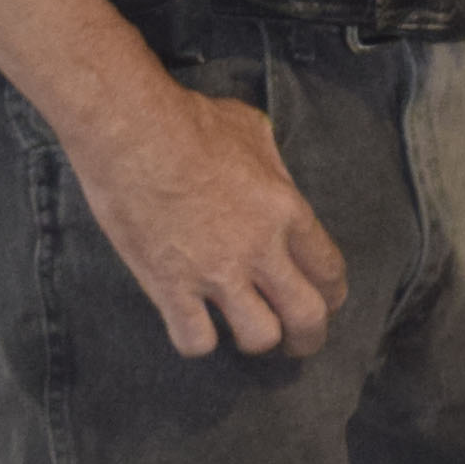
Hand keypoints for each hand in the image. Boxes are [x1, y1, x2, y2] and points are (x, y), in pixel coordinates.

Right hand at [68, 78, 346, 357]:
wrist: (131, 131)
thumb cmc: (191, 122)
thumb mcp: (253, 131)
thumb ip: (272, 168)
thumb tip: (274, 178)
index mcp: (287, 211)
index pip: (330, 271)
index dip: (332, 294)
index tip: (326, 301)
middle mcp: (260, 250)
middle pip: (307, 316)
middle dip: (309, 336)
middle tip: (300, 342)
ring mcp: (215, 272)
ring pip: (258, 337)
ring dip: (256, 339)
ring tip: (246, 332)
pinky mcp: (169, 286)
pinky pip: (195, 340)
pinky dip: (198, 340)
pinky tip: (194, 326)